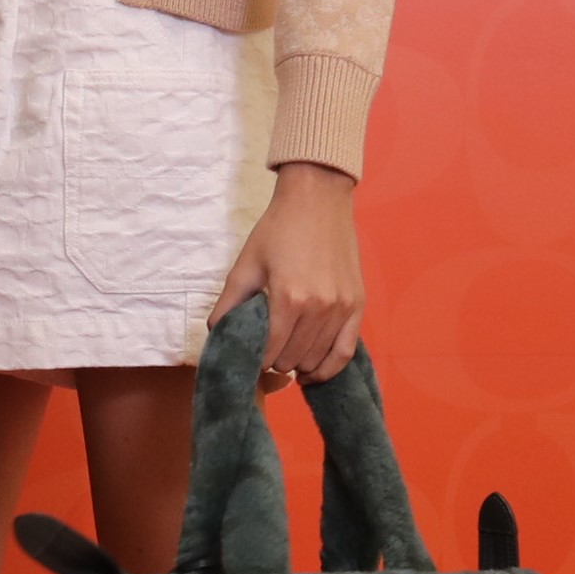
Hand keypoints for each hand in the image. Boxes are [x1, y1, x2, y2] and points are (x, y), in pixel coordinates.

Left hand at [209, 162, 364, 386]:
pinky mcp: (357, 305)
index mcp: (288, 298)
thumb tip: (217, 335)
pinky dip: (328, 368)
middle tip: (265, 352)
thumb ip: (229, 304)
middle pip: (293, 359)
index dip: (256, 361)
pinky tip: (311, 373)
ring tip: (284, 357)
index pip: (270, 352)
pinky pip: (346, 351)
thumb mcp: (246, 264)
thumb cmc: (278, 230)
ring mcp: (342, 308)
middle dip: (275, 362)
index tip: (249, 358)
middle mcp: (319, 308)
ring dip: (297, 364)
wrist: (318, 200)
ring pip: (316, 358)